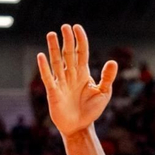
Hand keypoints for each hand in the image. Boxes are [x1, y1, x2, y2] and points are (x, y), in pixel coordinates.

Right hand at [36, 24, 116, 138]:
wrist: (79, 127)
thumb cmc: (91, 110)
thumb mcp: (103, 93)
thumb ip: (107, 78)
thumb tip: (113, 62)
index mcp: (83, 74)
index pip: (81, 53)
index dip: (79, 40)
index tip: (77, 28)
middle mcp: (71, 75)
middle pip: (68, 54)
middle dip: (67, 41)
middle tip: (65, 26)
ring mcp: (61, 82)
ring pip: (56, 62)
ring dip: (54, 49)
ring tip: (52, 34)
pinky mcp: (53, 92)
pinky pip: (48, 77)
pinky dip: (44, 68)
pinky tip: (41, 56)